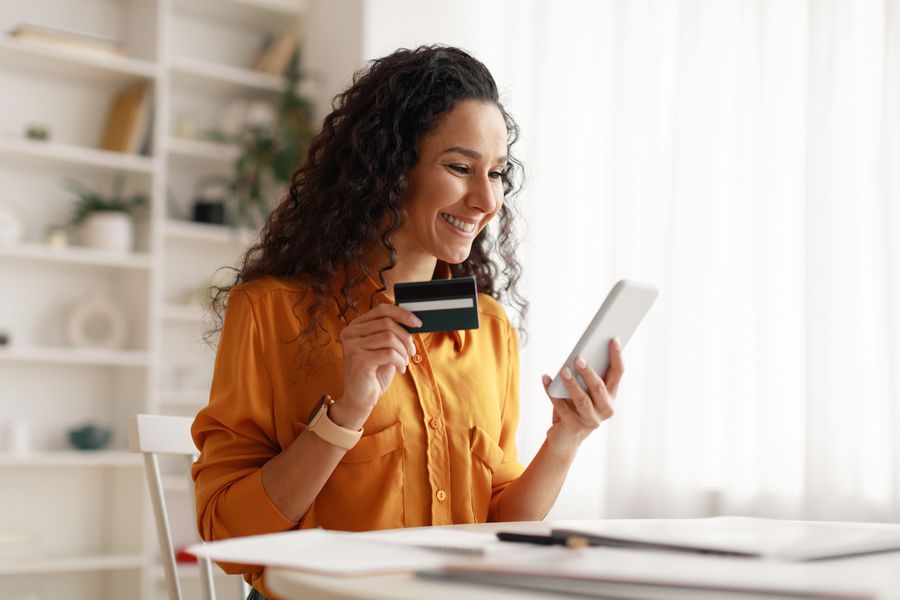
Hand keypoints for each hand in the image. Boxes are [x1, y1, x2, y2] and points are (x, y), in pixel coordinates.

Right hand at [333, 304, 420, 428]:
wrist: (360, 398)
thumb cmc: (373, 373)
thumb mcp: (383, 348)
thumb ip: (391, 333)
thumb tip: (412, 321)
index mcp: (356, 327)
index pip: (381, 310)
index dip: (402, 313)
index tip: (417, 323)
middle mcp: (350, 333)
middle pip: (387, 323)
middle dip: (405, 337)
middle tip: (412, 351)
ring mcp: (352, 346)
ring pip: (389, 337)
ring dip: (403, 351)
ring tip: (404, 362)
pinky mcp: (359, 360)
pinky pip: (389, 353)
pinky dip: (399, 361)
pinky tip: (400, 369)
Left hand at [542, 339, 623, 455]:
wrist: (566, 437)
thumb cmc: (575, 406)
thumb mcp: (584, 391)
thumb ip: (585, 376)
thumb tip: (579, 355)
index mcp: (611, 396)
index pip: (618, 373)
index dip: (616, 356)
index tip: (613, 339)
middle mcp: (605, 409)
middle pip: (599, 388)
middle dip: (589, 372)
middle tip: (579, 358)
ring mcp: (591, 420)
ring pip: (582, 399)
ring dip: (571, 384)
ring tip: (563, 370)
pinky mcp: (574, 427)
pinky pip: (561, 407)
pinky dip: (552, 392)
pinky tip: (546, 379)